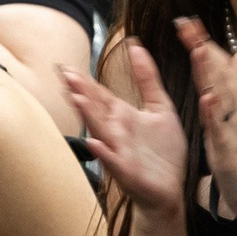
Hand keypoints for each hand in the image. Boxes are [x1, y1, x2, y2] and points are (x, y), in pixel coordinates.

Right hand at [64, 42, 187, 216]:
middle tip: (66, 74)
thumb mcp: (160, 107)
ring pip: (101, 131)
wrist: (171, 188)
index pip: (99, 94)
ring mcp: (119, 151)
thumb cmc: (162, 151)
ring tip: (76, 99)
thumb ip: (147, 78)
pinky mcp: (128, 171)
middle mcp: (116, 132)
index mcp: (122, 116)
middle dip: (81, 92)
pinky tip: (94, 143)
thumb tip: (136, 47)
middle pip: (95, 108)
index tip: (67, 67)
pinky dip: (103, 153)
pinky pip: (114, 160)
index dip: (84, 81)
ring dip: (88, 116)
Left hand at [177, 20, 236, 226]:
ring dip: (210, 70)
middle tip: (186, 22)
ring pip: (223, 94)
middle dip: (204, 47)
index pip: (221, 67)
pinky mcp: (231, 149)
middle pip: (222, 73)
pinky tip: (208, 96)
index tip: (189, 23)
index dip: (205, 44)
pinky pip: (221, 129)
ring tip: (197, 46)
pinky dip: (215, 112)